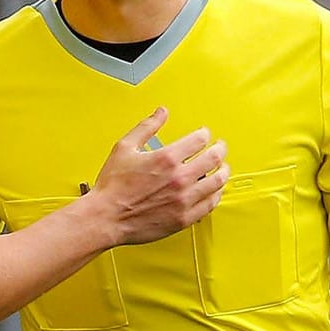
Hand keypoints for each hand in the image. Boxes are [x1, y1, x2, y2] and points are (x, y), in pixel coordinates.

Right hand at [87, 107, 227, 245]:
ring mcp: (184, 199)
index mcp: (167, 158)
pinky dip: (216, 194)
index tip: (204, 134)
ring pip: (218, 182)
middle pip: (214, 158)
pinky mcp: (184, 218)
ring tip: (222, 168)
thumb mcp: (124, 148)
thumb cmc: (112, 187)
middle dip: (220, 149)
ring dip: (223, 171)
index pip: (199, 139)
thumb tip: (161, 113)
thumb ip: (146, 127)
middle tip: (220, 147)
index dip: (204, 134)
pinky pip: (210, 204)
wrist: (106, 217)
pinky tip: (215, 190)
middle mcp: (179, 178)